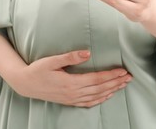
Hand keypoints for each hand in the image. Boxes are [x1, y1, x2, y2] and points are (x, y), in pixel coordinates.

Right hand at [6, 50, 131, 107]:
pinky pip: (89, 103)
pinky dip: (101, 99)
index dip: (111, 75)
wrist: (25, 84)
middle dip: (116, 82)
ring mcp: (72, 99)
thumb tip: (87, 52)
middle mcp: (73, 93)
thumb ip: (70, 57)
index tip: (123, 71)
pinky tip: (108, 96)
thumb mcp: (52, 60)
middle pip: (100, 88)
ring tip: (123, 84)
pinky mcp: (69, 101)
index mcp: (71, 82)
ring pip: (97, 96)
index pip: (97, 79)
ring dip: (112, 90)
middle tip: (129, 77)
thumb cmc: (38, 70)